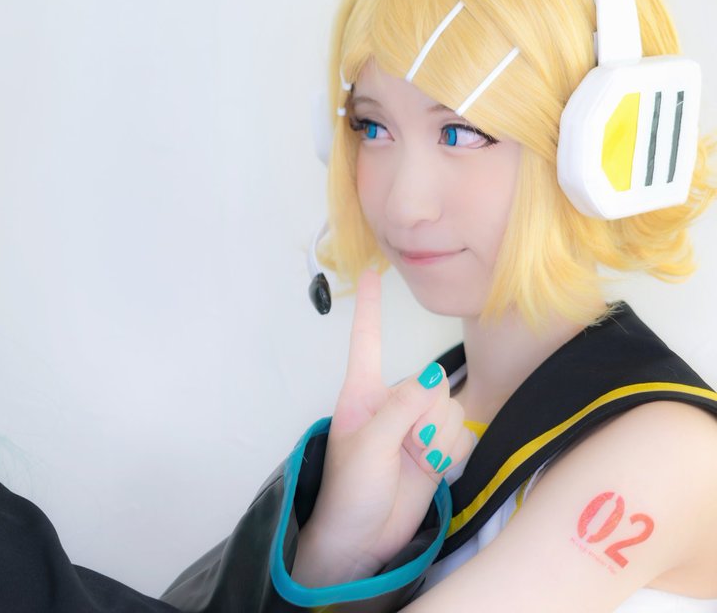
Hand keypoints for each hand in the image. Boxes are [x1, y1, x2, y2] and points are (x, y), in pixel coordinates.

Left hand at [293, 269, 473, 585]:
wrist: (363, 541)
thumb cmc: (349, 492)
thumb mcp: (368, 445)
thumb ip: (401, 408)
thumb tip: (432, 377)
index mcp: (361, 394)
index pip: (367, 340)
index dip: (370, 305)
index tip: (373, 269)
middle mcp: (391, 403)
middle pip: (432, 382)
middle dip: (425, 416)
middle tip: (403, 449)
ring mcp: (416, 427)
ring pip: (450, 408)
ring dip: (437, 439)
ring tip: (413, 463)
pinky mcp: (437, 450)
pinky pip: (462, 435)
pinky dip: (451, 454)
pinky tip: (431, 471)